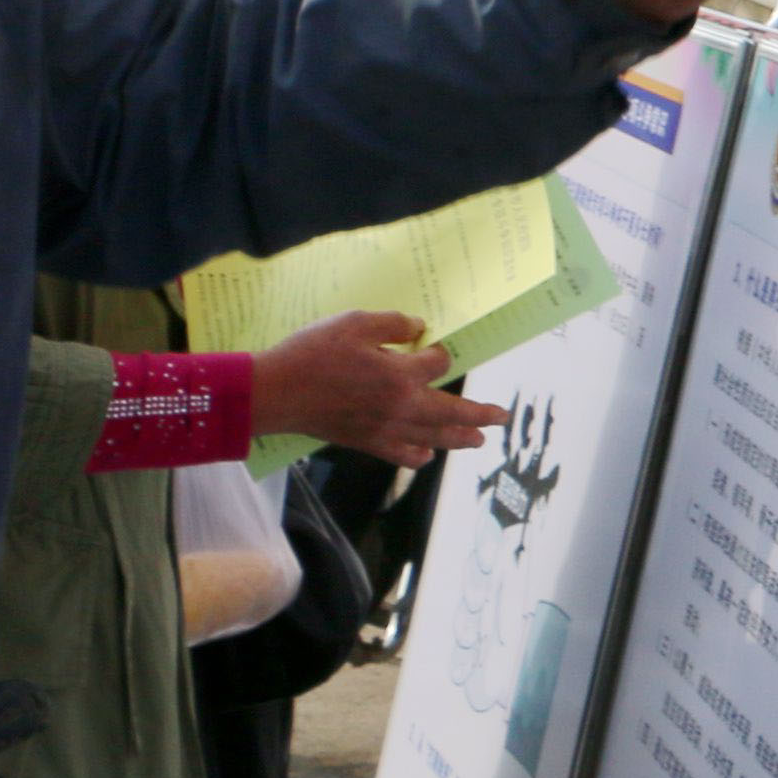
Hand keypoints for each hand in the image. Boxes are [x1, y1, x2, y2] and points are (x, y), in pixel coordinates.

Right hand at [249, 309, 498, 464]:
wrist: (276, 392)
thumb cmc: (312, 353)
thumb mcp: (354, 323)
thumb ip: (392, 324)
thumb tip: (419, 327)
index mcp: (400, 375)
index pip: (438, 364)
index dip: (439, 352)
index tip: (431, 344)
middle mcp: (401, 407)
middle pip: (452, 412)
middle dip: (481, 414)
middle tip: (502, 417)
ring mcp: (385, 429)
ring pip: (434, 437)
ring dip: (460, 438)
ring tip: (479, 440)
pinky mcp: (366, 442)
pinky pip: (402, 454)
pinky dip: (419, 455)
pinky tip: (427, 453)